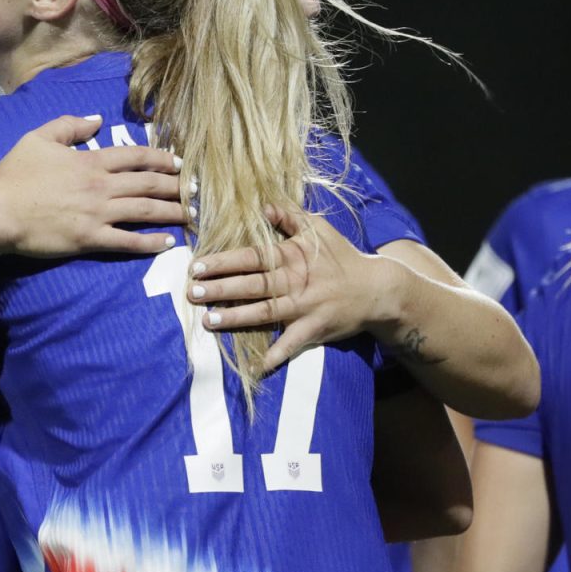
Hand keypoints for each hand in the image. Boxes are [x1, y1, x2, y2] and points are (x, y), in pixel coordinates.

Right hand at [0, 115, 184, 257]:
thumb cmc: (15, 174)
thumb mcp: (38, 138)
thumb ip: (69, 126)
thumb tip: (97, 120)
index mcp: (91, 161)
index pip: (137, 157)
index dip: (163, 159)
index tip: (181, 163)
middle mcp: (101, 186)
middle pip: (149, 184)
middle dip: (177, 187)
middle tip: (198, 190)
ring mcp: (98, 214)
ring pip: (145, 211)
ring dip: (172, 212)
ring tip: (193, 215)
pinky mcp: (90, 239)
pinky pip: (127, 241)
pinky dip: (150, 243)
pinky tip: (168, 243)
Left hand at [189, 206, 396, 370]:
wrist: (378, 289)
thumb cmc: (342, 257)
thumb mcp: (318, 230)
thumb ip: (290, 216)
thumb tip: (263, 204)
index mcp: (292, 257)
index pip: (251, 257)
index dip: (224, 261)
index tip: (197, 265)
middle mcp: (295, 282)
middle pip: (253, 285)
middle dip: (221, 288)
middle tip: (193, 292)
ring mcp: (304, 308)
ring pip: (264, 313)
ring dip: (235, 318)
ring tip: (208, 321)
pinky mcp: (313, 329)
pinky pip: (291, 345)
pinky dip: (274, 357)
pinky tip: (254, 367)